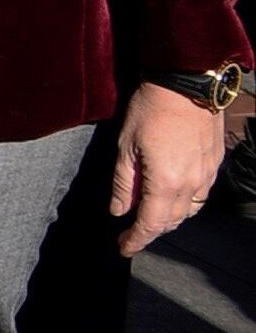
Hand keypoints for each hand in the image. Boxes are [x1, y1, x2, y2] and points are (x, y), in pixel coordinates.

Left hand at [115, 79, 232, 256]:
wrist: (186, 84)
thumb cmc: (150, 110)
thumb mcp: (125, 146)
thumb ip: (124, 183)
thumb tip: (119, 211)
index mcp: (166, 182)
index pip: (151, 223)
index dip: (136, 239)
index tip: (123, 249)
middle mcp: (192, 183)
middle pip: (172, 220)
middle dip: (151, 230)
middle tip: (131, 233)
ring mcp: (207, 174)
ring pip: (190, 210)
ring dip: (170, 217)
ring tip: (150, 215)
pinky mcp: (214, 163)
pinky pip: (201, 194)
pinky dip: (185, 202)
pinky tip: (172, 195)